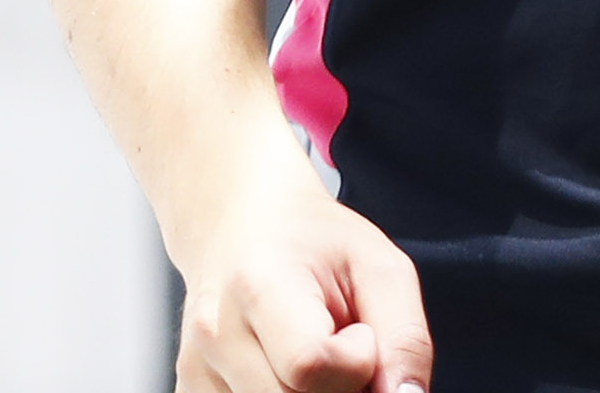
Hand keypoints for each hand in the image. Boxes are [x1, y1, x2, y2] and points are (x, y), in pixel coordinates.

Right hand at [172, 134, 432, 392]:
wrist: (238, 222)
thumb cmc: (312, 242)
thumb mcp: (379, 265)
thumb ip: (405, 339)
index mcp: (257, 285)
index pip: (311, 366)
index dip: (357, 362)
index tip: (359, 331)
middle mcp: (216, 330)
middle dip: (339, 387)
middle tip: (340, 344)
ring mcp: (197, 366)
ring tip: (313, 355)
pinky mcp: (194, 387)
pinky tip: (283, 369)